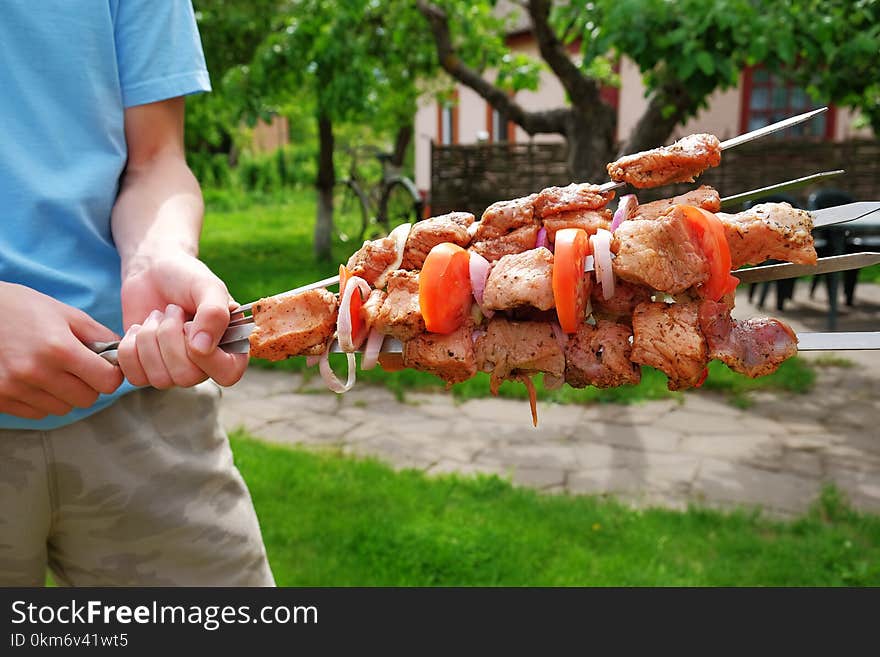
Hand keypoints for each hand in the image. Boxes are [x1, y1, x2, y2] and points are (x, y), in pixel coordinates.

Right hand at [0, 283, 123, 418]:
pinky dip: (43, 400)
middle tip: (78, 368)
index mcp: (59, 348)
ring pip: (63, 408)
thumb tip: (122, 355)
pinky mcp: (0, 398)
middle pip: (87, 399)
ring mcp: (16, 388)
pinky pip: (38, 413)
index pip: (107, 382)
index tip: (105, 366)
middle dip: (90, 385)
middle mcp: (37, 372)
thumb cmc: (23, 308)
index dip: (111, 374)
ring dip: (65, 394)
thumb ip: (99, 335)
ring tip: (52, 371)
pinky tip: (34, 379)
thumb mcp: (66, 314)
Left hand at [116, 253, 246, 388]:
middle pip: (186, 377)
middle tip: (173, 311)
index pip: (227, 374)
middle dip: (170, 337)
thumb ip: (215, 314)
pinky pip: (134, 376)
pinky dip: (130, 347)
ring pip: (159, 378)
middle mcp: (205, 366)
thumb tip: (201, 348)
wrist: (152, 271)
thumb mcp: (208, 287)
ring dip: (150, 339)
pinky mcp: (146, 370)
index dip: (206, 354)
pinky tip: (141, 328)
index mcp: (230, 348)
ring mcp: (174, 371)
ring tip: (158, 317)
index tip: (190, 323)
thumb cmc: (187, 277)